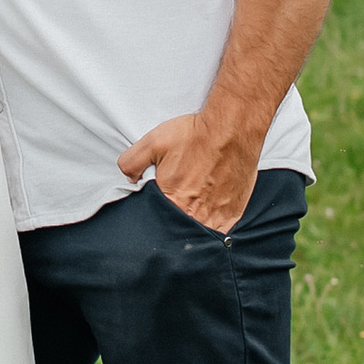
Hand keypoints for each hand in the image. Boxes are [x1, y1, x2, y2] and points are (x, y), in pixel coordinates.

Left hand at [119, 113, 256, 234]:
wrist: (232, 130)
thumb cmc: (196, 137)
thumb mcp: (152, 143)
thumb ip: (131, 163)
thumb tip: (130, 179)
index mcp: (172, 202)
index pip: (156, 221)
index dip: (155, 213)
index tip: (159, 202)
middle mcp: (194, 216)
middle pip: (178, 229)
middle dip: (174, 219)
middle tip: (178, 200)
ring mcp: (216, 218)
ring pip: (199, 234)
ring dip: (193, 225)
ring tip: (193, 206)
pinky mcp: (233, 214)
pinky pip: (219, 232)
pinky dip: (212, 227)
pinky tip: (208, 212)